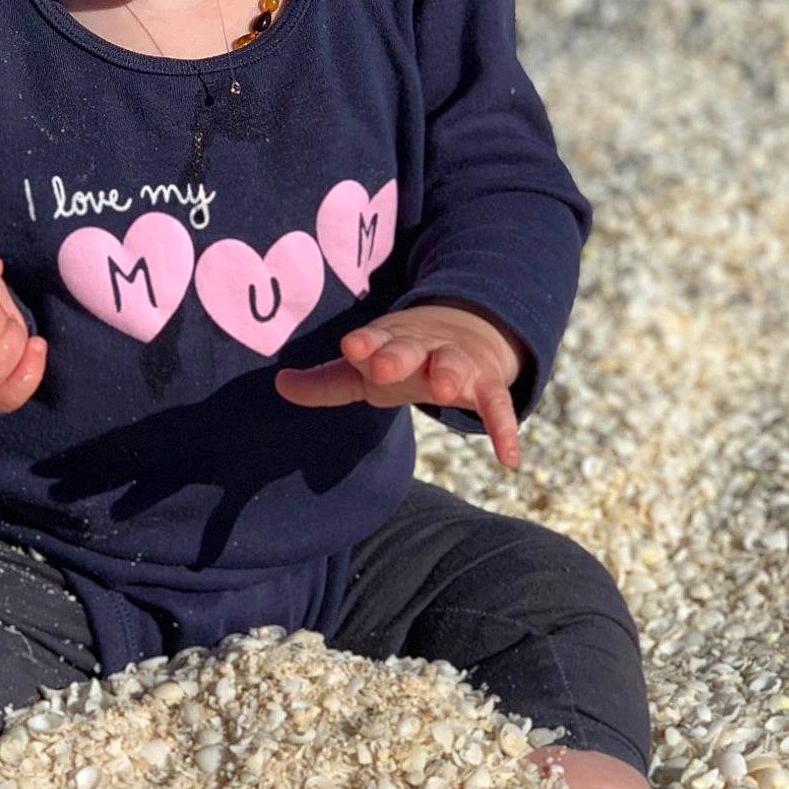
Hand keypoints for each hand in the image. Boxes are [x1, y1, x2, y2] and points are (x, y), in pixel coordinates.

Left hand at [274, 303, 525, 466]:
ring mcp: (456, 363)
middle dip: (398, 355)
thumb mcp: (365, 368)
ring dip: (450, 374)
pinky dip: (504, 429)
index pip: (372, 343)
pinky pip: (498, 406)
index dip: (364, 345)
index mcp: (387, 343)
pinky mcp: (486, 384)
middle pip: (409, 349)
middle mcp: (421, 349)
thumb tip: (279, 384)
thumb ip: (325, 382)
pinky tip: (509, 459)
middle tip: (384, 366)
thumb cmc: (402, 358)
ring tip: (446, 391)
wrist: (468, 330)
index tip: (352, 346)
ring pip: (454, 365)